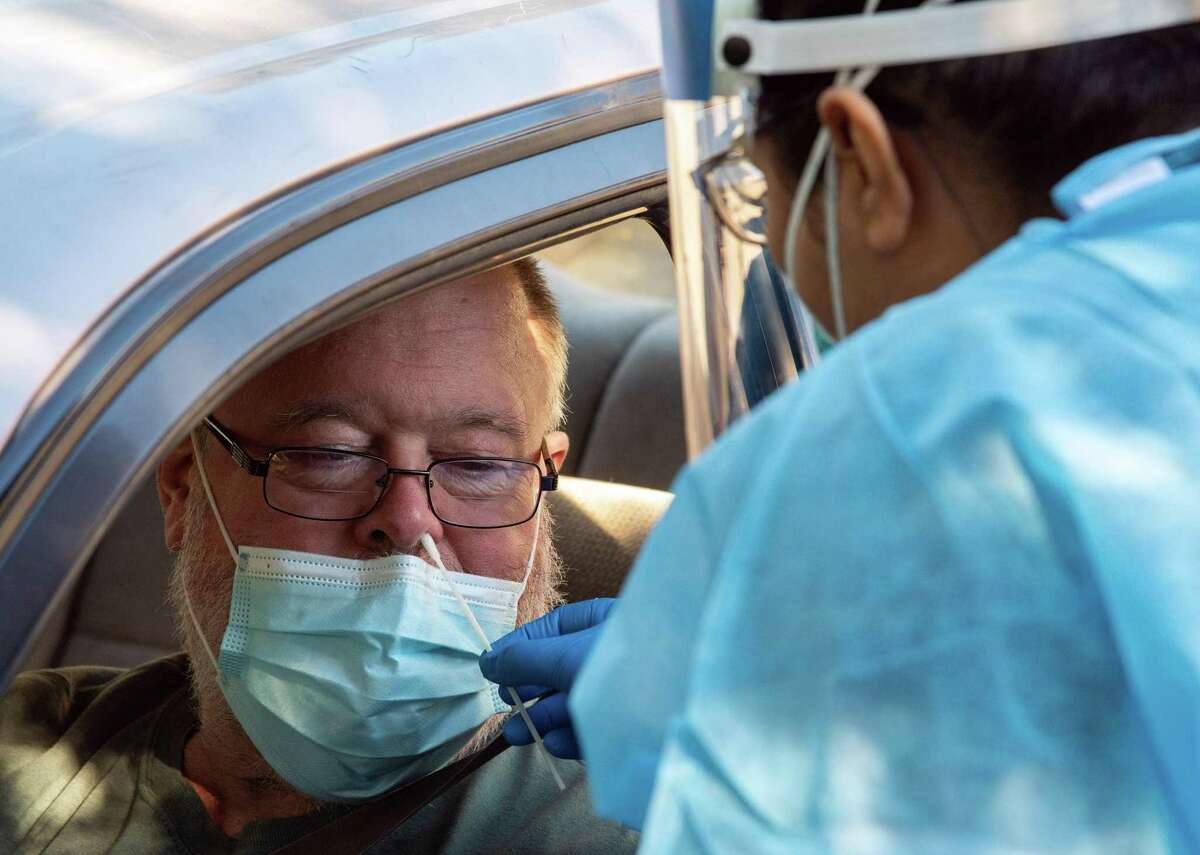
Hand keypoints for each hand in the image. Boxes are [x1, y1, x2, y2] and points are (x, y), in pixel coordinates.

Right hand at [479, 598, 615, 759]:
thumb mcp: (564, 656)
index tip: (491, 668)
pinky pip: (594, 725)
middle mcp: (611, 653)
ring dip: (542, 718)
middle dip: (528, 690)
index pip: (552, 629)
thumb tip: (486, 659)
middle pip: (558, 669)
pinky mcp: (629, 723)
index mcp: (603, 621)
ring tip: (516, 735)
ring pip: (573, 701)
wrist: (678, 711)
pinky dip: (573, 735)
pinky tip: (556, 743)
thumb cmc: (621, 666)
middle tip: (502, 708)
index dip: (520, 647)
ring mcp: (622, 689)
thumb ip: (522, 659)